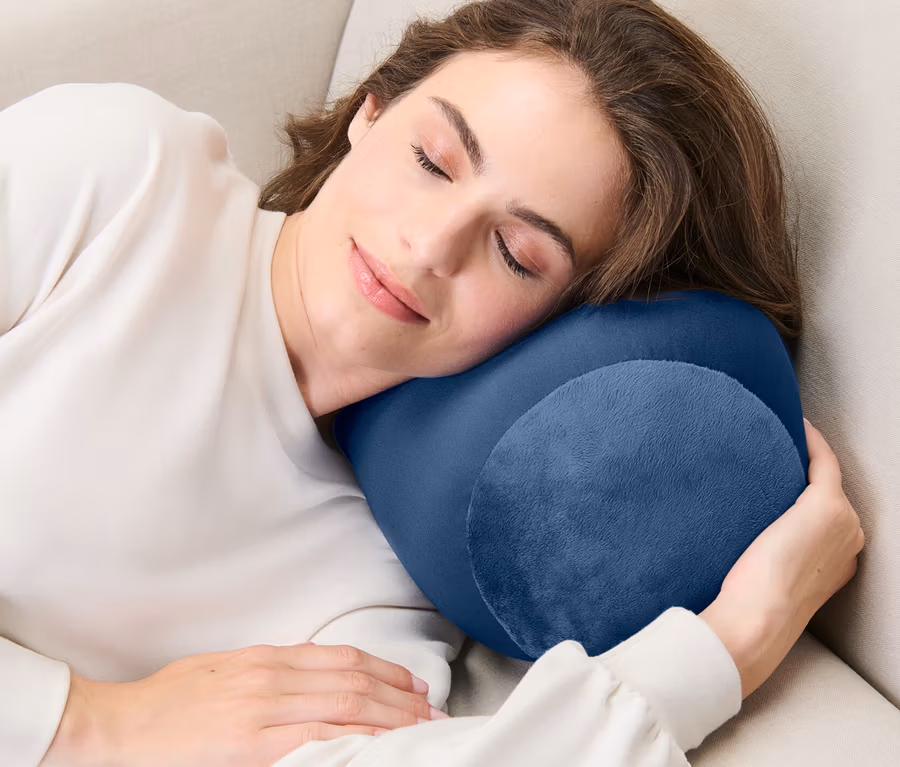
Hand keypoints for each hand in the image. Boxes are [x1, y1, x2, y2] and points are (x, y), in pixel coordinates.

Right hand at [41, 642, 444, 766]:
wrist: (118, 726)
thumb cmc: (167, 702)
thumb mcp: (224, 670)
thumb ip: (270, 672)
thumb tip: (312, 677)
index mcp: (266, 659)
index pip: (343, 659)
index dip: (386, 671)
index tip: (413, 686)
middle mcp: (271, 676)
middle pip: (354, 680)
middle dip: (399, 697)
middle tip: (431, 712)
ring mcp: (262, 709)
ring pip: (344, 706)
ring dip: (389, 718)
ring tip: (419, 729)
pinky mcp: (250, 744)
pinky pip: (316, 737)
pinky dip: (353, 739)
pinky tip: (376, 746)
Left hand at [700, 418, 864, 698]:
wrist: (755, 620)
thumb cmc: (748, 606)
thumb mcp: (766, 579)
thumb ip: (765, 558)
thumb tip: (727, 545)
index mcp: (836, 560)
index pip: (822, 515)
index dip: (802, 492)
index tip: (782, 473)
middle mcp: (849, 539)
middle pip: (827, 491)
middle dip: (804, 469)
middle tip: (774, 445)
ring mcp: (843, 522)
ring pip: (825, 475)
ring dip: (804, 453)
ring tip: (778, 434)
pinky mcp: (825, 506)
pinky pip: (822, 461)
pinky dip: (810, 440)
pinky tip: (793, 424)